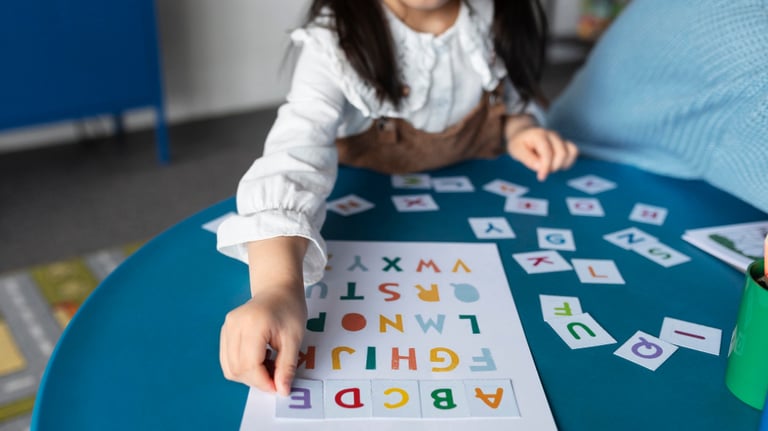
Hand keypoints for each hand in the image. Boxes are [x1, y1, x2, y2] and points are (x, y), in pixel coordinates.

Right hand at [220, 236, 308, 395]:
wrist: (278, 289)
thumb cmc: (289, 309)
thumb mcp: (294, 338)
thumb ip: (287, 366)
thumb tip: (282, 391)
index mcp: (253, 324)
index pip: (249, 365)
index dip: (263, 382)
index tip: (279, 387)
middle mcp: (234, 325)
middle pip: (237, 369)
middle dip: (257, 380)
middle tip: (276, 376)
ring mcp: (226, 327)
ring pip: (229, 368)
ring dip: (249, 375)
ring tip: (269, 364)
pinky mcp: (225, 330)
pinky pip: (228, 359)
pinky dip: (242, 367)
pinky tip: (259, 358)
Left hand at [506, 124, 577, 181]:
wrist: (524, 134)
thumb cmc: (520, 144)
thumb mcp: (516, 151)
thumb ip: (528, 159)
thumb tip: (540, 167)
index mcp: (539, 135)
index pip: (548, 152)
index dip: (546, 167)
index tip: (541, 177)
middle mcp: (552, 135)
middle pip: (562, 153)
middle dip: (553, 167)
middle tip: (542, 171)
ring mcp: (560, 138)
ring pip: (570, 152)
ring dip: (561, 165)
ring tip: (549, 167)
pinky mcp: (565, 143)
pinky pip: (574, 151)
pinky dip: (568, 161)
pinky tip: (558, 165)